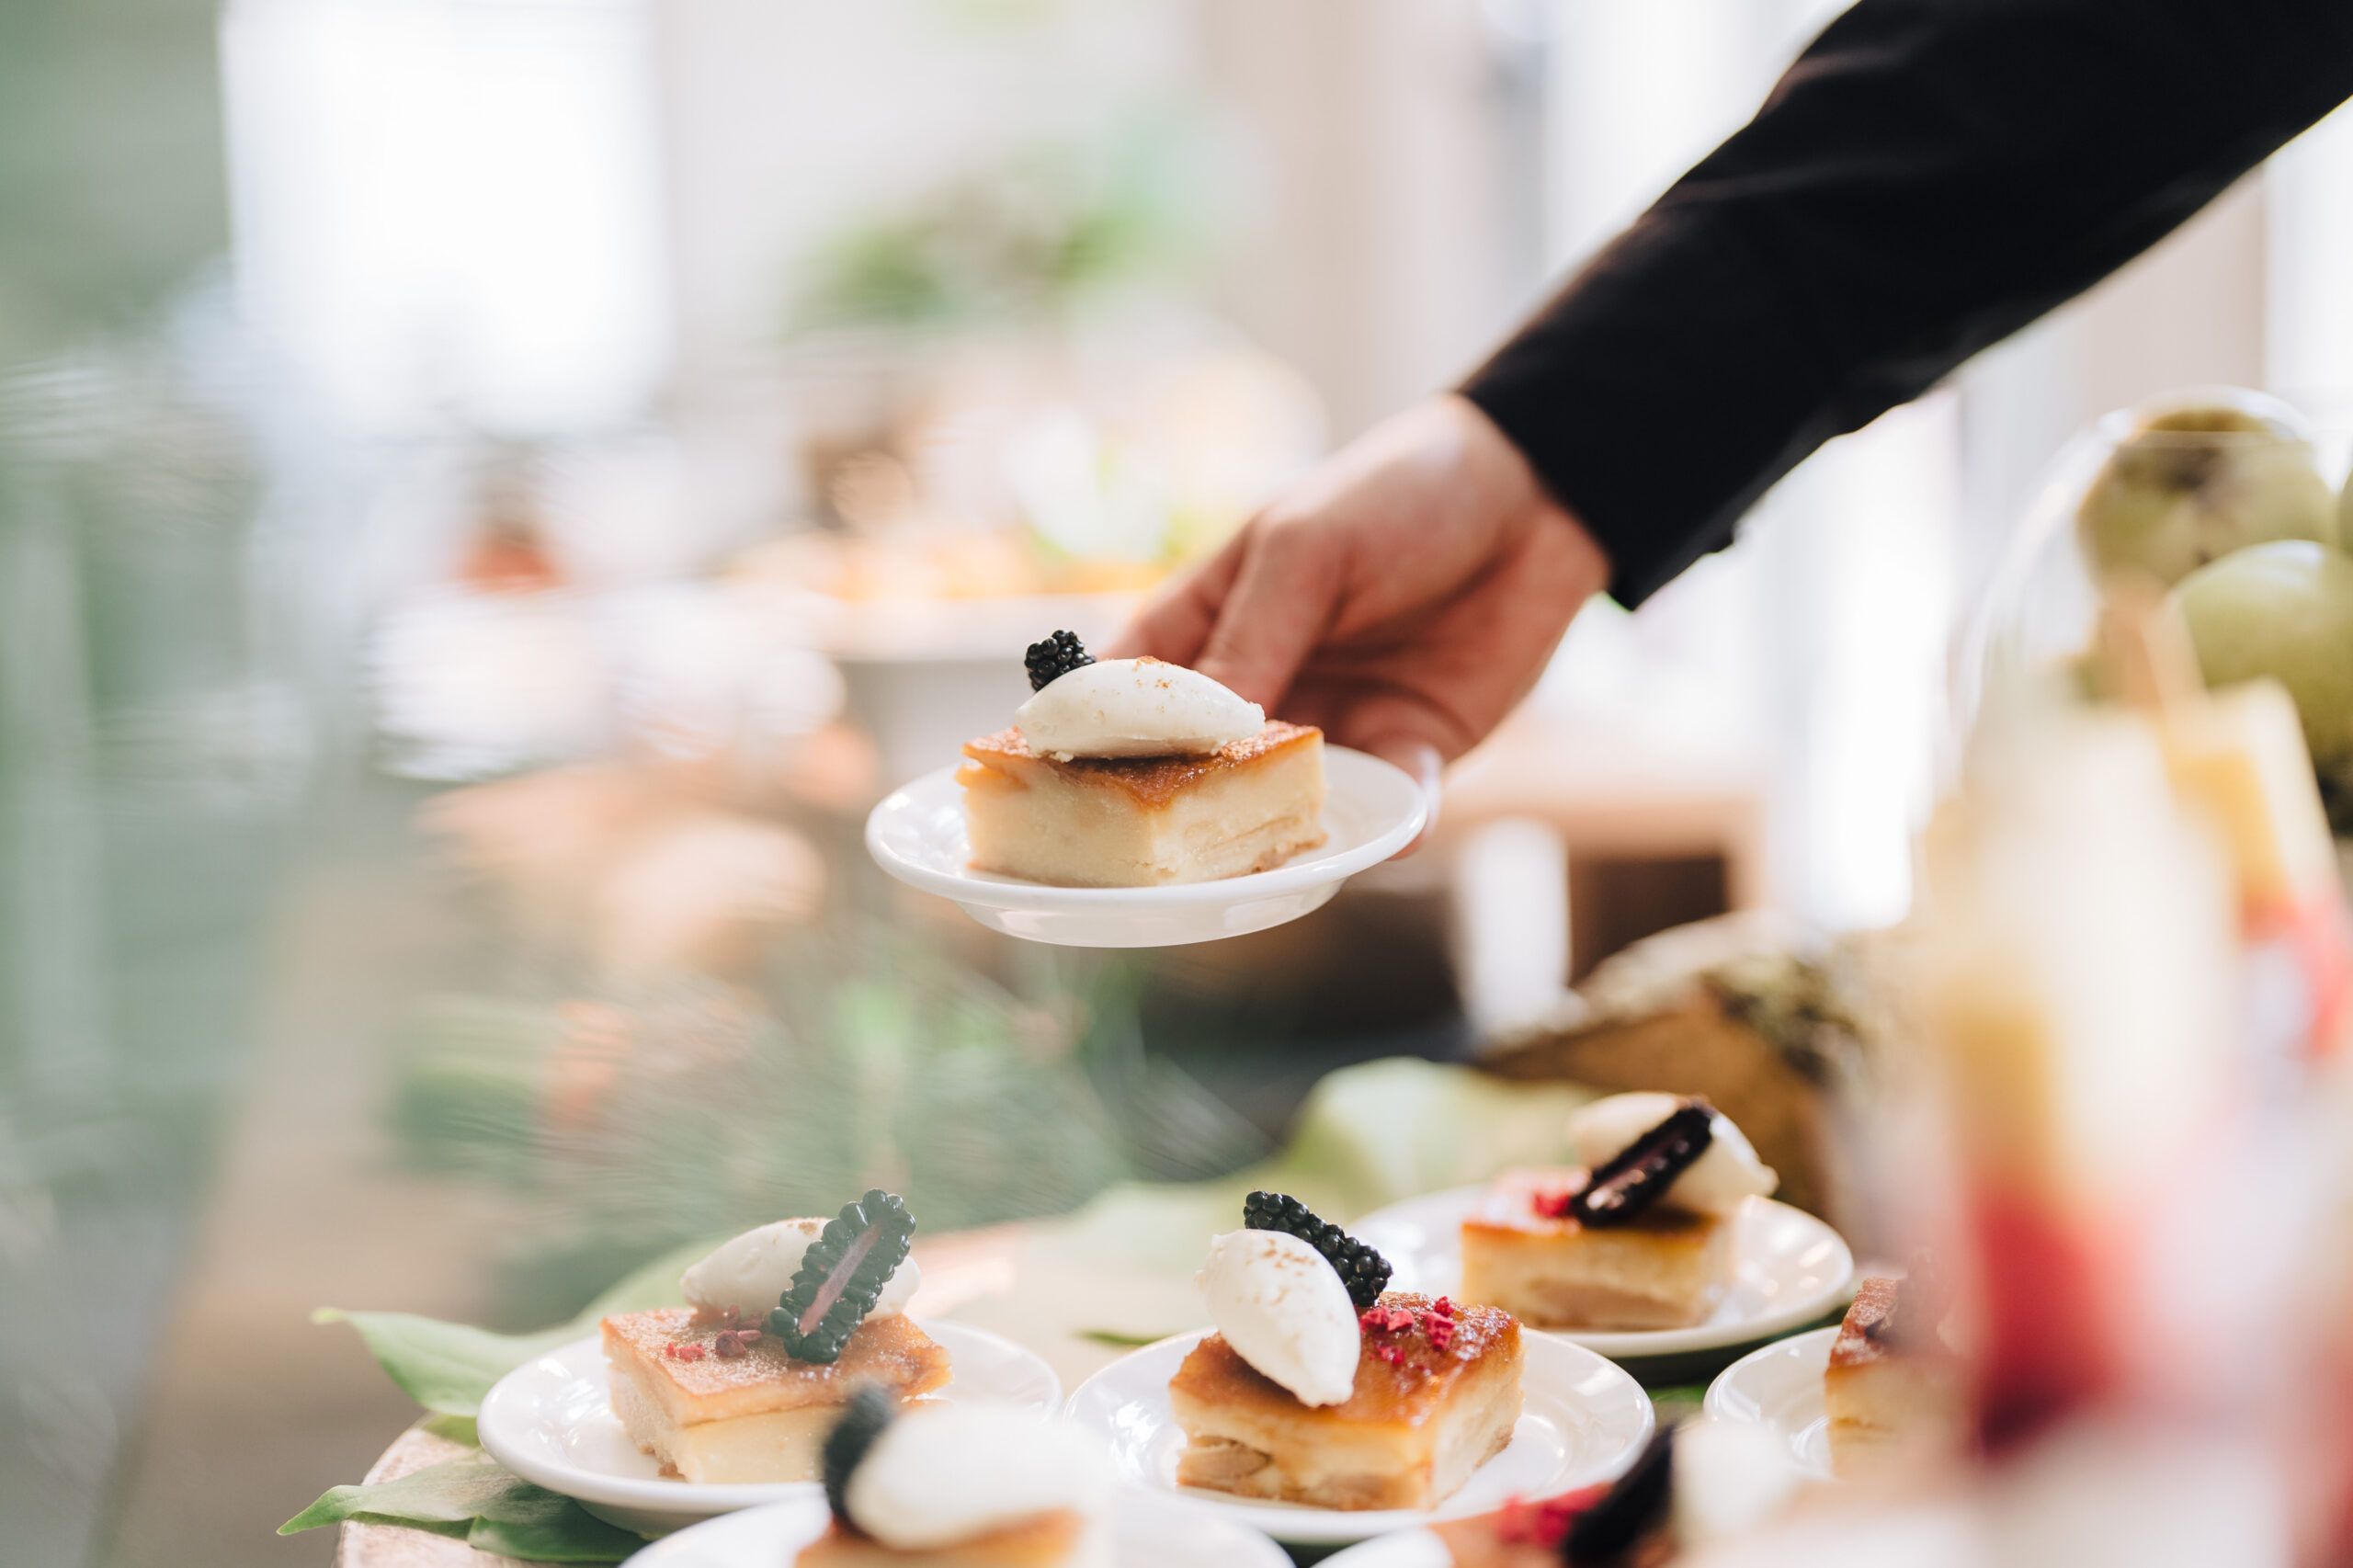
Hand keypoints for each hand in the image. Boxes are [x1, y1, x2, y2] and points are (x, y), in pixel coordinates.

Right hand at [1112, 395, 1608, 837]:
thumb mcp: (1305, 549)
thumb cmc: (1393, 493)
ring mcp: (1331, 726)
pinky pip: (1391, 804)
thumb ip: (1251, 637)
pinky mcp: (1409, 747)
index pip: (1129, 697)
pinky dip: (1390, 826)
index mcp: (1207, 625)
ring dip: (1287, 834)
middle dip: (1189, 816)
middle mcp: (1259, 689)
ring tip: (1277, 865)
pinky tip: (1393, 836)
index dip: (1094, 746)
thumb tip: (1200, 737)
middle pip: (1200, 773)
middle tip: (1175, 861)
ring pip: (1289, 805)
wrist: (1531, 492)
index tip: (1069, 794)